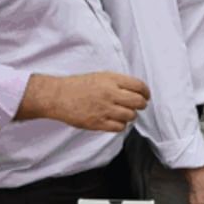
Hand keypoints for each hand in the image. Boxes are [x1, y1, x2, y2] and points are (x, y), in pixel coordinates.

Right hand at [19, 72, 149, 131]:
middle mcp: (110, 93)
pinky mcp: (98, 123)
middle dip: (141, 105)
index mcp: (111, 79)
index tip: (146, 96)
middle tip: (138, 106)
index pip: (139, 86)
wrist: (58, 96)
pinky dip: (121, 125)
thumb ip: (118, 82)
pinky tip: (116, 121)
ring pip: (130, 116)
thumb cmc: (78, 85)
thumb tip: (137, 91)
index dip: (146, 92)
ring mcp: (104, 109)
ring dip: (130, 115)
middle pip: (138, 102)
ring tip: (124, 113)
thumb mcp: (100, 76)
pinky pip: (119, 127)